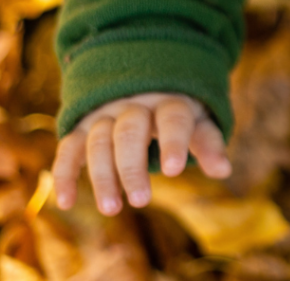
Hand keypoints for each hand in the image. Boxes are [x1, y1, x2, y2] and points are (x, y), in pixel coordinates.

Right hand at [52, 92, 230, 214]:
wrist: (143, 80)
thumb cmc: (176, 111)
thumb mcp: (197, 121)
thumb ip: (208, 143)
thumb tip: (224, 171)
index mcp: (169, 101)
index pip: (172, 118)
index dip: (173, 141)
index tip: (174, 170)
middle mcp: (135, 104)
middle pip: (130, 130)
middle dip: (133, 167)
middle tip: (141, 201)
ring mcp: (106, 114)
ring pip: (99, 140)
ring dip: (102, 176)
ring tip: (112, 209)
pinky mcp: (82, 127)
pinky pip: (68, 147)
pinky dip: (65, 173)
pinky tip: (67, 202)